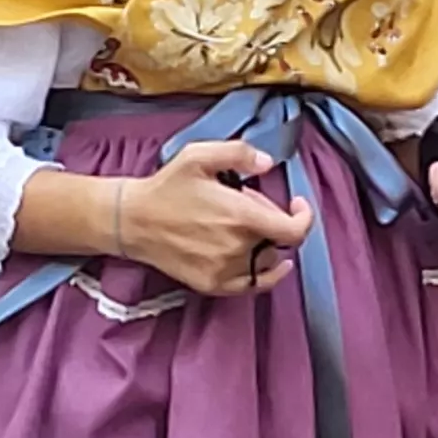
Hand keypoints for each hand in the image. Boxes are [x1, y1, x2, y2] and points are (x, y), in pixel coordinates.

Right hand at [124, 138, 316, 296]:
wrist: (133, 221)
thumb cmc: (167, 187)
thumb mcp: (200, 155)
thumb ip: (240, 153)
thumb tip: (268, 163)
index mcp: (241, 216)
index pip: (294, 231)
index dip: (304, 216)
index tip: (297, 203)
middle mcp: (237, 247)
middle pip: (278, 240)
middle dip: (272, 220)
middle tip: (246, 203)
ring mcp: (225, 270)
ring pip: (267, 260)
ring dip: (266, 243)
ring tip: (240, 226)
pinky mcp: (212, 284)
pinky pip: (253, 284)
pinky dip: (267, 274)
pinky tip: (272, 264)